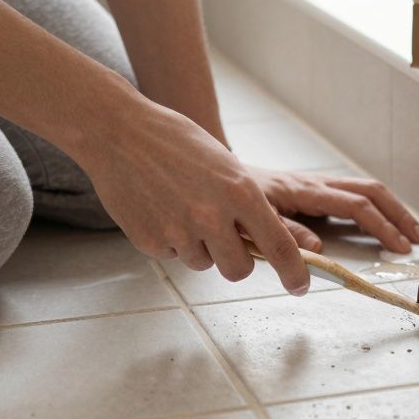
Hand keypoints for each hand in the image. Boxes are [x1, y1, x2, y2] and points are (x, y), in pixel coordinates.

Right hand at [70, 94, 309, 294]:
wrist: (119, 132)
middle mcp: (213, 216)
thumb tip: (262, 242)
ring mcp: (179, 232)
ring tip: (181, 208)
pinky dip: (170, 240)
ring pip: (203, 264)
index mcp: (241, 192)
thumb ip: (245, 204)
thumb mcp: (226, 166)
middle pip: (239, 270)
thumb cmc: (177, 142)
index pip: (280, 246)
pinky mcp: (150, 241)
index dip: (294, 272)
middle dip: (236, 262)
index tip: (299, 286)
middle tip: (226, 242)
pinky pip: (172, 255)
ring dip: (199, 247)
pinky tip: (158, 208)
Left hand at [247, 167, 418, 254]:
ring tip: (413, 233)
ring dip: (393, 210)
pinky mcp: (316, 193)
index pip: (355, 206)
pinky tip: (386, 225)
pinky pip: (355, 196)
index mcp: (306, 191)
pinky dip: (377, 209)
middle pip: (372, 191)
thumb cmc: (235, 199)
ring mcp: (319, 186)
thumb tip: (317, 249)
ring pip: (367, 190)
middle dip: (399, 215)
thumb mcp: (254, 220)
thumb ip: (284, 234)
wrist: (220, 177)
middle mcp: (318, 184)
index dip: (381, 226)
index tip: (399, 247)